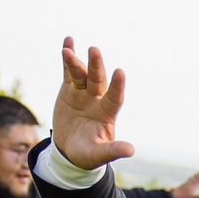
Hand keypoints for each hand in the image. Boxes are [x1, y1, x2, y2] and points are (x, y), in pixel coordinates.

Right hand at [51, 38, 135, 168]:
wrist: (69, 150)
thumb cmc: (87, 155)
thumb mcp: (98, 155)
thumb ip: (112, 151)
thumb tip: (131, 150)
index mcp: (107, 114)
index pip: (115, 97)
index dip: (118, 85)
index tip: (120, 72)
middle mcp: (97, 99)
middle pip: (98, 80)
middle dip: (96, 66)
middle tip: (94, 51)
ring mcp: (83, 93)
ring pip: (81, 74)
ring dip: (76, 62)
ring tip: (68, 52)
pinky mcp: (68, 90)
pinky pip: (68, 71)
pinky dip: (68, 58)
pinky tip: (68, 42)